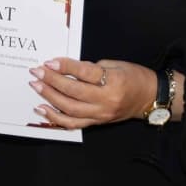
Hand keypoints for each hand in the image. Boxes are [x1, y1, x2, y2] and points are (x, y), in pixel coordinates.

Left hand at [28, 57, 155, 128]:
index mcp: (114, 81)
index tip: (49, 62)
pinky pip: (73, 123)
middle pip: (74, 92)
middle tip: (36, 72)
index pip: (85, 73)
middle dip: (52, 81)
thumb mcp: (115, 64)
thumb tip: (66, 69)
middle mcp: (107, 100)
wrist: (150, 98)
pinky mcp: (97, 122)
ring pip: (70, 109)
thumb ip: (91, 68)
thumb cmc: (134, 76)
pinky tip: (42, 109)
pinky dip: (55, 117)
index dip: (65, 67)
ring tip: (36, 86)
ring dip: (49, 98)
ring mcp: (101, 114)